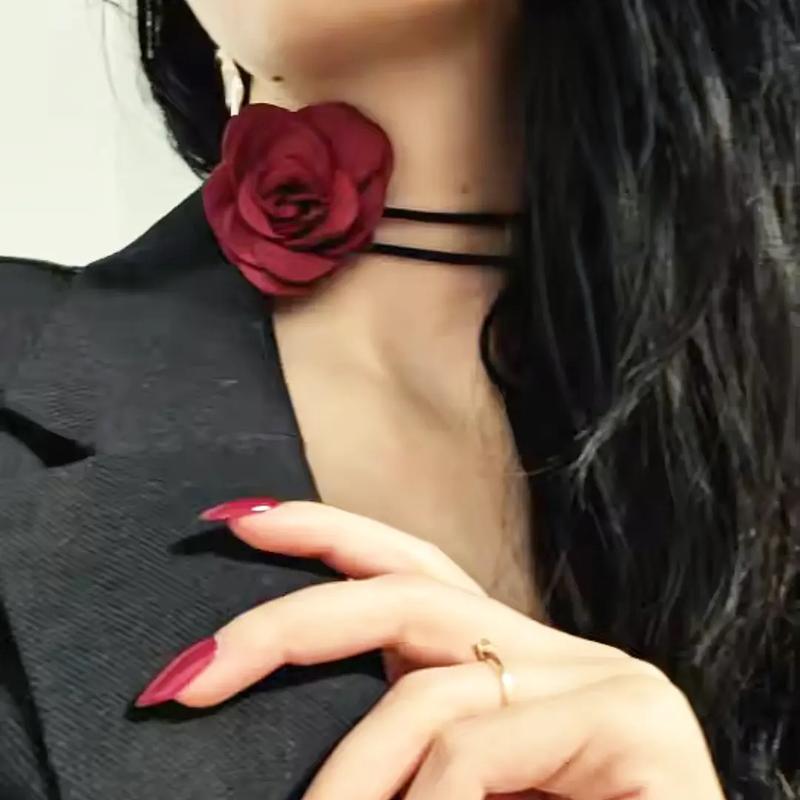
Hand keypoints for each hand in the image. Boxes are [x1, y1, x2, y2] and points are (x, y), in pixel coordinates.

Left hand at [138, 500, 725, 799]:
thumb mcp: (448, 790)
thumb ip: (397, 747)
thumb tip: (303, 747)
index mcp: (508, 665)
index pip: (412, 572)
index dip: (328, 535)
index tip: (240, 521)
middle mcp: (554, 655)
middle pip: (408, 594)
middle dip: (289, 622)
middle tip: (190, 674)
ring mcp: (602, 681)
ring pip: (429, 689)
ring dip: (352, 776)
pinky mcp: (635, 723)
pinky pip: (476, 748)